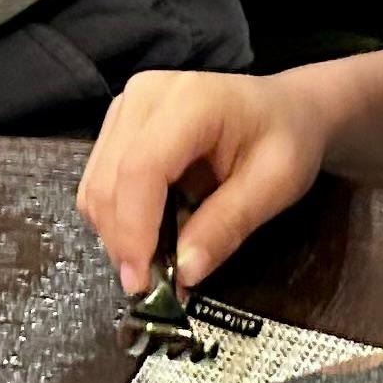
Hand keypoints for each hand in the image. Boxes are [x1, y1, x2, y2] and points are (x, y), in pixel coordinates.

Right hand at [77, 71, 335, 291]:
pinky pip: (99, 180)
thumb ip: (227, 226)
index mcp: (192, 100)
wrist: (284, 107)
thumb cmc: (287, 139)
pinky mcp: (118, 124)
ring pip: (95, 185)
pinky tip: (150, 234)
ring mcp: (126, 106)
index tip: (143, 282)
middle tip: (153, 287)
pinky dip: (118, 218)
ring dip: (117, 233)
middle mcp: (146, 95)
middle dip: (123, 241)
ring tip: (156, 262)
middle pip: (109, 180)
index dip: (135, 229)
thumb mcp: (275, 186)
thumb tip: (184, 274)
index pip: (142, 168)